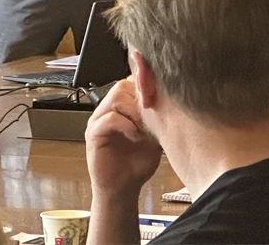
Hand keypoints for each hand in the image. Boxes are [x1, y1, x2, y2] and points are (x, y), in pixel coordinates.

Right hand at [85, 79, 162, 198]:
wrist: (124, 188)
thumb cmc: (138, 162)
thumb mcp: (155, 133)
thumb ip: (158, 115)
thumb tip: (174, 97)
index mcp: (123, 105)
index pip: (132, 80)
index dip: (148, 86)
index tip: (162, 99)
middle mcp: (108, 108)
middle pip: (124, 85)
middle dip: (142, 98)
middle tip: (153, 116)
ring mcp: (99, 119)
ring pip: (116, 97)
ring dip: (135, 111)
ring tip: (144, 128)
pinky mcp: (94, 134)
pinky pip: (109, 118)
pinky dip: (126, 125)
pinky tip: (136, 137)